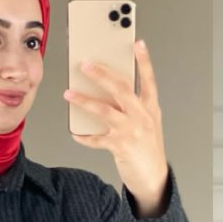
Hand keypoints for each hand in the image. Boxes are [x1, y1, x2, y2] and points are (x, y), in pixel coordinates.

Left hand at [63, 40, 169, 216]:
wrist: (153, 178)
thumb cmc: (148, 148)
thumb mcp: (148, 122)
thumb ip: (134, 105)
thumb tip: (109, 89)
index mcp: (150, 108)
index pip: (149, 80)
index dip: (144, 62)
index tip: (138, 44)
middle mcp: (142, 117)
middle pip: (121, 89)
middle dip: (102, 75)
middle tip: (86, 64)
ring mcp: (131, 132)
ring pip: (104, 111)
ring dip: (84, 101)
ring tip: (69, 94)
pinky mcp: (120, 147)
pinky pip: (96, 139)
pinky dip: (84, 136)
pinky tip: (75, 133)